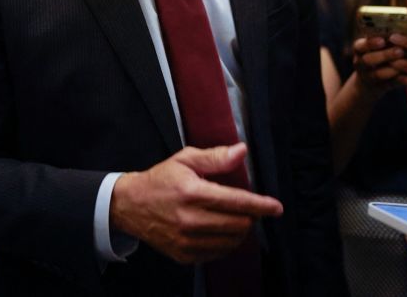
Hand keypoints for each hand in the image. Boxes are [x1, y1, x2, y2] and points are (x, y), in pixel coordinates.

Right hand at [109, 143, 282, 263]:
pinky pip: (218, 253)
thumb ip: (215, 157)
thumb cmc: (161, 179)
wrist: (130, 205)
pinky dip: (226, 243)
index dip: (260, 205)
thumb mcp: (185, 160)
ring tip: (235, 218)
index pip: (236, 202)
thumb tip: (241, 151)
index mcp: (192, 193)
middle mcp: (189, 220)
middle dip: (250, 217)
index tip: (276, 207)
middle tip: (249, 209)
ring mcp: (186, 241)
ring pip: (230, 241)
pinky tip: (221, 230)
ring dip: (240, 230)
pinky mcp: (184, 255)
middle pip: (238, 224)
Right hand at [350, 35, 405, 95]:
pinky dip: (399, 79)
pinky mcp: (378, 87)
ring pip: (378, 74)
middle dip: (385, 55)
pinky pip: (388, 84)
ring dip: (392, 69)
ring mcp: (368, 76)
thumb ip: (387, 39)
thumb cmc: (379, 55)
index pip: (361, 45)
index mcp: (359, 49)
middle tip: (400, 51)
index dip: (371, 43)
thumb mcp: (376, 46)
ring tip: (406, 64)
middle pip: (369, 59)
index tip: (383, 40)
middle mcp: (360, 62)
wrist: (371, 81)